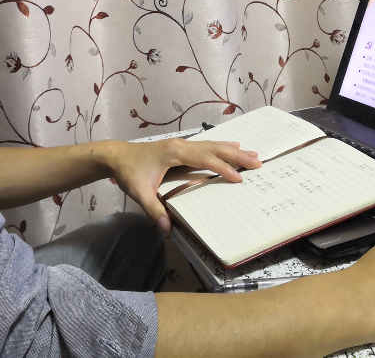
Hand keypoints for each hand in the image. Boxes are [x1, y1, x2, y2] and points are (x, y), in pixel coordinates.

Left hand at [105, 139, 260, 232]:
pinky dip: (222, 147)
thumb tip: (167, 229)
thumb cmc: (128, 172)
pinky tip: (231, 146)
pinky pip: (206, 146)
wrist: (117, 156)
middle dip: (237, 155)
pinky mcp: (180, 147)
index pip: (205, 160)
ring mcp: (182, 144)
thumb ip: (154, 210)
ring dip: (233, 149)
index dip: (223, 169)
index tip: (239, 179)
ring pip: (213, 145)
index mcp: (175, 153)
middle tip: (258, 161)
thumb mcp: (139, 193)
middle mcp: (182, 145)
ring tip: (252, 153)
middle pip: (215, 148)